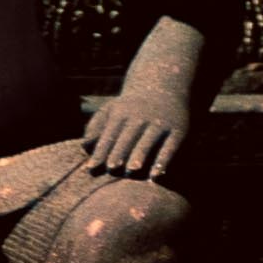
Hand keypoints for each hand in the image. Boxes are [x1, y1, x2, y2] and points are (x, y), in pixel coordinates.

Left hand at [83, 80, 199, 182]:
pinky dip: (164, 160)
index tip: (92, 167)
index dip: (100, 151)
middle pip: (127, 136)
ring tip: (132, 170)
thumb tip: (84, 147)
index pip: (109, 134)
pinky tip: (156, 175)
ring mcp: (160, 123)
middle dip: (119, 151)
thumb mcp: (111, 110)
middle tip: (111, 168)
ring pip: (148, 140)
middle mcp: (141, 117)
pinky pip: (170, 147)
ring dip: (140, 154)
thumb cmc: (130, 108)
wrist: (164, 87)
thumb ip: (95, 127)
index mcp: (121, 113)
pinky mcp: (178, 130)